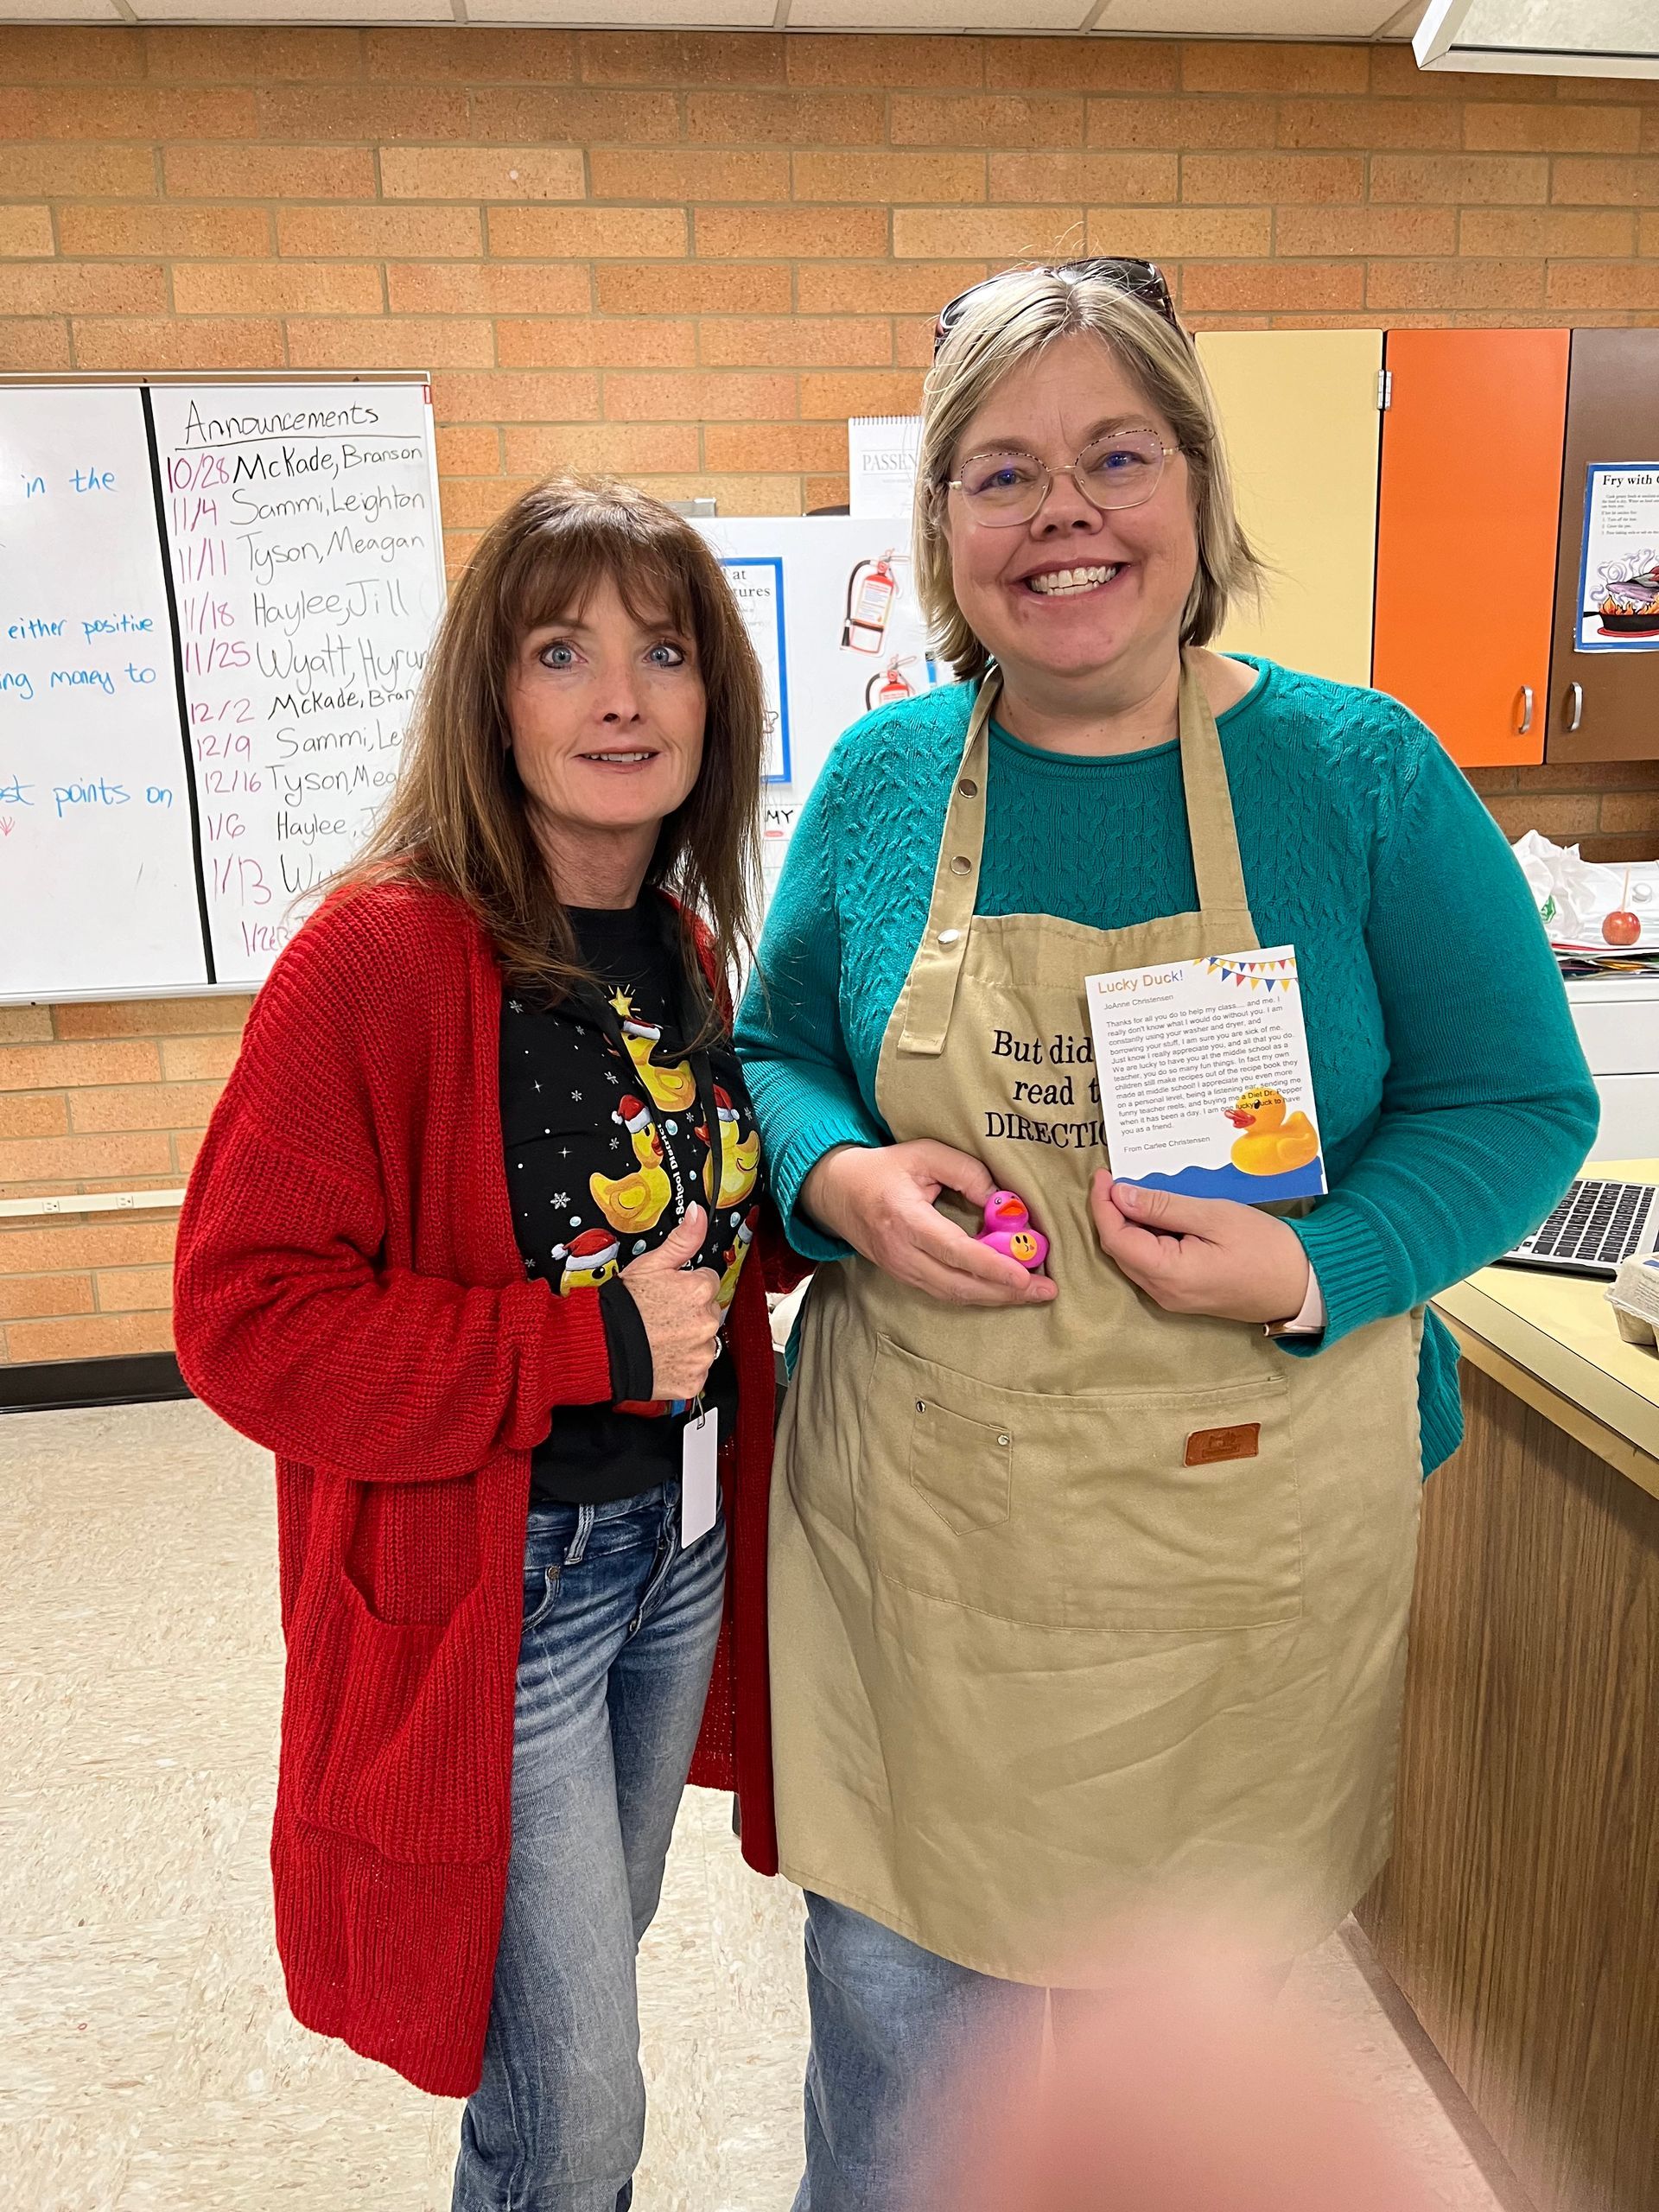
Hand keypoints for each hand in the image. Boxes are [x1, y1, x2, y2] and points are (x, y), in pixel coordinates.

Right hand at [619, 1206, 722, 1398]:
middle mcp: (707, 1322)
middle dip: (689, 1313)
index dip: (686, 1287)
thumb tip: (698, 1214)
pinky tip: (662, 1357)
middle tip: (662, 1317)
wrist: (601, 1346)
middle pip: (708, 1312)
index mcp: (701, 1289)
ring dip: (687, 1341)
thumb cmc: (623, 1307)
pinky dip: (682, 1367)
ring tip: (659, 1338)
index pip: (708, 1283)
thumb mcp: (651, 1264)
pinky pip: (696, 1371)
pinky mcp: (694, 1380)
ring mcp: (701, 1354)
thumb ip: (683, 1239)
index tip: (669, 1295)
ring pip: (703, 1343)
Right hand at [801, 1142, 1057, 1308]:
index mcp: (905, 1219)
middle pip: (959, 1284)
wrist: (838, 1192)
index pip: (954, 1251)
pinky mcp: (905, 1277)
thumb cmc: (885, 1169)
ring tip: (1034, 1293)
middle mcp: (901, 1253)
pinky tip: (1004, 1289)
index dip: (992, 1265)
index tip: (1025, 1274)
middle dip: (1005, 1291)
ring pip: (954, 1295)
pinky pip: (946, 1293)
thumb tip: (1002, 1202)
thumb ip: (967, 1172)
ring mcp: (901, 1269)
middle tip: (1045, 1290)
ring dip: (996, 1297)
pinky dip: (978, 1294)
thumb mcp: (925, 1153)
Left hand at [1089, 1175, 1309, 1323]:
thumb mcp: (1215, 1216)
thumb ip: (1164, 1207)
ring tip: (1135, 1190)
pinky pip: (1151, 1265)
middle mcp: (1163, 1293)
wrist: (1303, 1285)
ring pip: (1133, 1258)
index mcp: (1168, 1274)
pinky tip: (1156, 1214)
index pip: (1115, 1238)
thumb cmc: (1265, 1247)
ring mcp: (1173, 1298)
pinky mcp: (1184, 1295)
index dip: (1102, 1205)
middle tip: (1116, 1178)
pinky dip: (1145, 1238)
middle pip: (1119, 1250)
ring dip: (1128, 1225)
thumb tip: (1120, 1195)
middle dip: (1111, 1213)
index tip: (1104, 1175)